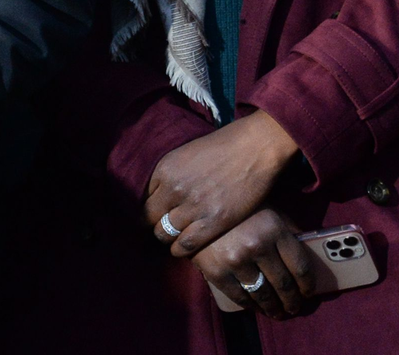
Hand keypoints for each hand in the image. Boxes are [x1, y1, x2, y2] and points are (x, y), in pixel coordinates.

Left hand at [145, 110, 298, 255]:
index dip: (149, 210)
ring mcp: (194, 206)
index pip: (143, 199)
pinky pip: (186, 244)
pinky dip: (181, 249)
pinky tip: (182, 249)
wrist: (254, 148)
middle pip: (150, 218)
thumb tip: (158, 196)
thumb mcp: (184, 154)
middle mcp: (174, 188)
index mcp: (164, 169)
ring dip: (168, 239)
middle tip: (163, 229)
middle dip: (154, 225)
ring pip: (165, 233)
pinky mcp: (214, 221)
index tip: (155, 215)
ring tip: (173, 240)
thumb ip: (169, 175)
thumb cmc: (222, 148)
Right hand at [193, 208, 318, 318]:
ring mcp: (235, 260)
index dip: (308, 286)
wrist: (192, 205)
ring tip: (277, 312)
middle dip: (292, 301)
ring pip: (263, 295)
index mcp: (274, 229)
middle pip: (284, 285)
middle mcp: (257, 245)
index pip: (301, 267)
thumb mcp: (267, 209)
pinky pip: (240, 296)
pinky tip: (256, 307)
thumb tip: (308, 252)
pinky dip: (251, 306)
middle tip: (294, 308)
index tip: (308, 293)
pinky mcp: (216, 271)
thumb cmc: (236, 207)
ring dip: (273, 308)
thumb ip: (287, 228)